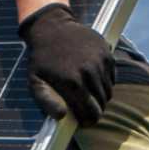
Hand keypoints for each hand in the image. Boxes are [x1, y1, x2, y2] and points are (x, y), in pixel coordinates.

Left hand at [17, 2, 113, 125]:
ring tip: (86, 93)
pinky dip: (105, 82)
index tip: (84, 122)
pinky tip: (91, 78)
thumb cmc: (41, 59)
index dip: (88, 121)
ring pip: (108, 92)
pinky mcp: (108, 54)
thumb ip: (46, 102)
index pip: (91, 113)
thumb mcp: (35, 81)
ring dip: (100, 96)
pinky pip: (112, 78)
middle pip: (102, 104)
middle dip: (94, 110)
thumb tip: (62, 117)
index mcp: (72, 83)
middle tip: (85, 109)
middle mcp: (89, 73)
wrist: (52, 27)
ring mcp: (100, 62)